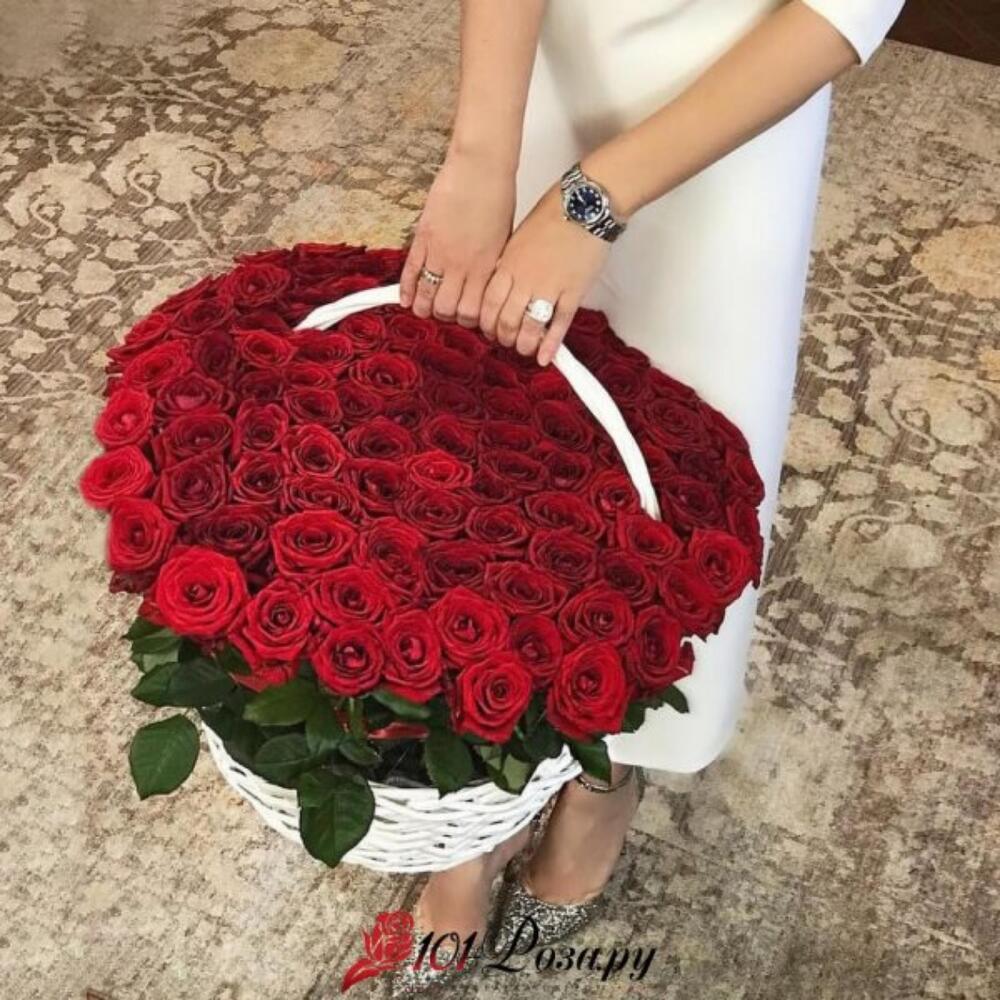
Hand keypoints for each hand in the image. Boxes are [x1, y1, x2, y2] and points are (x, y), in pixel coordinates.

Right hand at [399, 147, 515, 326]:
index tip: (466, 317)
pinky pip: (411, 272)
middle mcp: (463, 265)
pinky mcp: (423, 238)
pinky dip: (406, 289)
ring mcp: (440, 252)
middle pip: (447, 309)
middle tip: (444, 311)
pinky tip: (405, 299)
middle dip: (445, 315)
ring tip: (423, 309)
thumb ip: (491, 267)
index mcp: (486, 267)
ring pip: (427, 296)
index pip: (473, 312)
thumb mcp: (504, 240)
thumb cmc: (497, 196)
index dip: (468, 320)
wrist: (481, 166)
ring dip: (424, 307)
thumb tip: (484, 288)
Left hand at [478, 182, 611, 365]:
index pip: (488, 305)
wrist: (584, 204)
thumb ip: (508, 264)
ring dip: (524, 344)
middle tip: (507, 342)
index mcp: (507, 264)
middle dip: (504, 337)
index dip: (487, 324)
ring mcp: (549, 287)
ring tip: (524, 349)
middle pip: (506, 321)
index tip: (490, 330)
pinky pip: (558, 324)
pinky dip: (551, 344)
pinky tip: (546, 357)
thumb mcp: (517, 237)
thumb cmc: (552, 214)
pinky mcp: (573, 292)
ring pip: (529, 327)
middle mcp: (524, 279)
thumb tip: (503, 286)